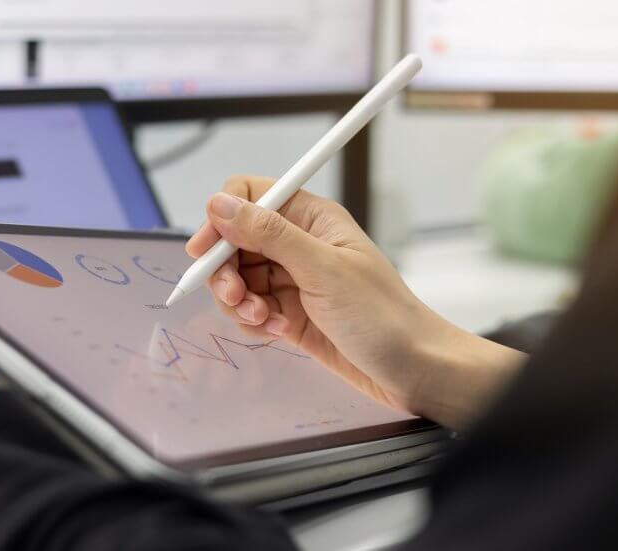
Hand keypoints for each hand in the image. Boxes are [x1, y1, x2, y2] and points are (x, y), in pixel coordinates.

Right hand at [187, 176, 524, 427]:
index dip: (221, 219)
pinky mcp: (288, 313)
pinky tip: (279, 332)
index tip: (206, 249)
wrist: (412, 370)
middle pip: (234, 242)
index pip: (248, 197)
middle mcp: (297, 244)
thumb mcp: (323, 269)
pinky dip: (254, 322)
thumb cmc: (384, 316)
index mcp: (310, 219)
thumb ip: (269, 234)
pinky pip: (249, 309)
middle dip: (226, 271)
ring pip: (237, 279)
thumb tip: (220, 205)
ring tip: (266, 318)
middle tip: (236, 295)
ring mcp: (291, 280)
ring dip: (240, 301)